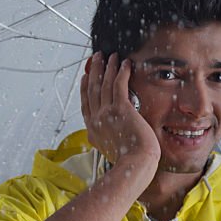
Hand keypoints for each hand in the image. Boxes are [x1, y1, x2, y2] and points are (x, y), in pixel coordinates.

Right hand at [80, 52, 159, 166]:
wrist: (135, 164)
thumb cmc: (128, 161)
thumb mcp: (109, 151)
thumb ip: (106, 140)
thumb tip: (105, 136)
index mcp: (92, 130)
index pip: (86, 104)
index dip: (85, 88)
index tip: (86, 77)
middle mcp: (96, 120)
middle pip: (92, 90)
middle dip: (94, 71)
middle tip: (96, 58)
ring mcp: (106, 114)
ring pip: (104, 84)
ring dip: (107, 67)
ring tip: (110, 55)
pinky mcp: (121, 109)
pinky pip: (119, 85)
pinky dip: (121, 72)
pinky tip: (124, 63)